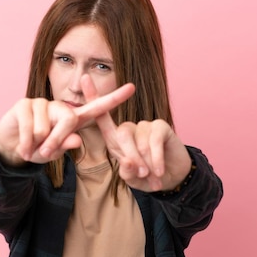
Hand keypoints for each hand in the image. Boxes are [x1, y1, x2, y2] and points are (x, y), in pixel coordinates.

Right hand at [0, 83, 135, 165]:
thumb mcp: (53, 152)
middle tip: (45, 152)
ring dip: (36, 144)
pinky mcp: (24, 104)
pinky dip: (26, 143)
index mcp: (73, 119)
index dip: (114, 98)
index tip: (132, 88)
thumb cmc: (38, 148)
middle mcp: (60, 107)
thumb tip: (75, 140)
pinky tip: (23, 147)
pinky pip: (29, 128)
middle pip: (69, 121)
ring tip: (31, 146)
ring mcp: (42, 103)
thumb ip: (65, 146)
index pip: (97, 107)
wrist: (12, 146)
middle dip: (56, 142)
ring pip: (45, 128)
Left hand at [81, 76, 190, 191]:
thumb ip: (126, 172)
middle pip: (122, 134)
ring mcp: (145, 126)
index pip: (102, 118)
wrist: (172, 178)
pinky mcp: (161, 127)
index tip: (85, 77)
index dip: (93, 97)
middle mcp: (129, 128)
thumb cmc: (146, 177)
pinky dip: (157, 159)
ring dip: (147, 162)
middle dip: (132, 158)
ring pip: (139, 141)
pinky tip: (160, 171)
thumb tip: (127, 162)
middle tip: (141, 175)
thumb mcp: (132, 179)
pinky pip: (154, 141)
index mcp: (115, 139)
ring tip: (154, 176)